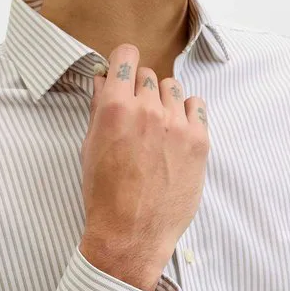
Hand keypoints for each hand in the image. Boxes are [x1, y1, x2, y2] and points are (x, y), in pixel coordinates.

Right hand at [79, 43, 209, 290]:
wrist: (130, 234)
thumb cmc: (104, 195)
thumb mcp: (90, 147)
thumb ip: (99, 108)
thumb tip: (105, 80)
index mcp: (116, 107)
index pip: (126, 56)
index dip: (123, 61)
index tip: (123, 70)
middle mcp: (149, 110)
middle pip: (148, 75)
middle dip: (140, 88)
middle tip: (136, 113)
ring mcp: (177, 125)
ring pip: (173, 88)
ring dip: (164, 100)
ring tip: (158, 126)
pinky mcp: (199, 141)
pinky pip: (197, 106)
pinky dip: (188, 112)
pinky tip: (177, 131)